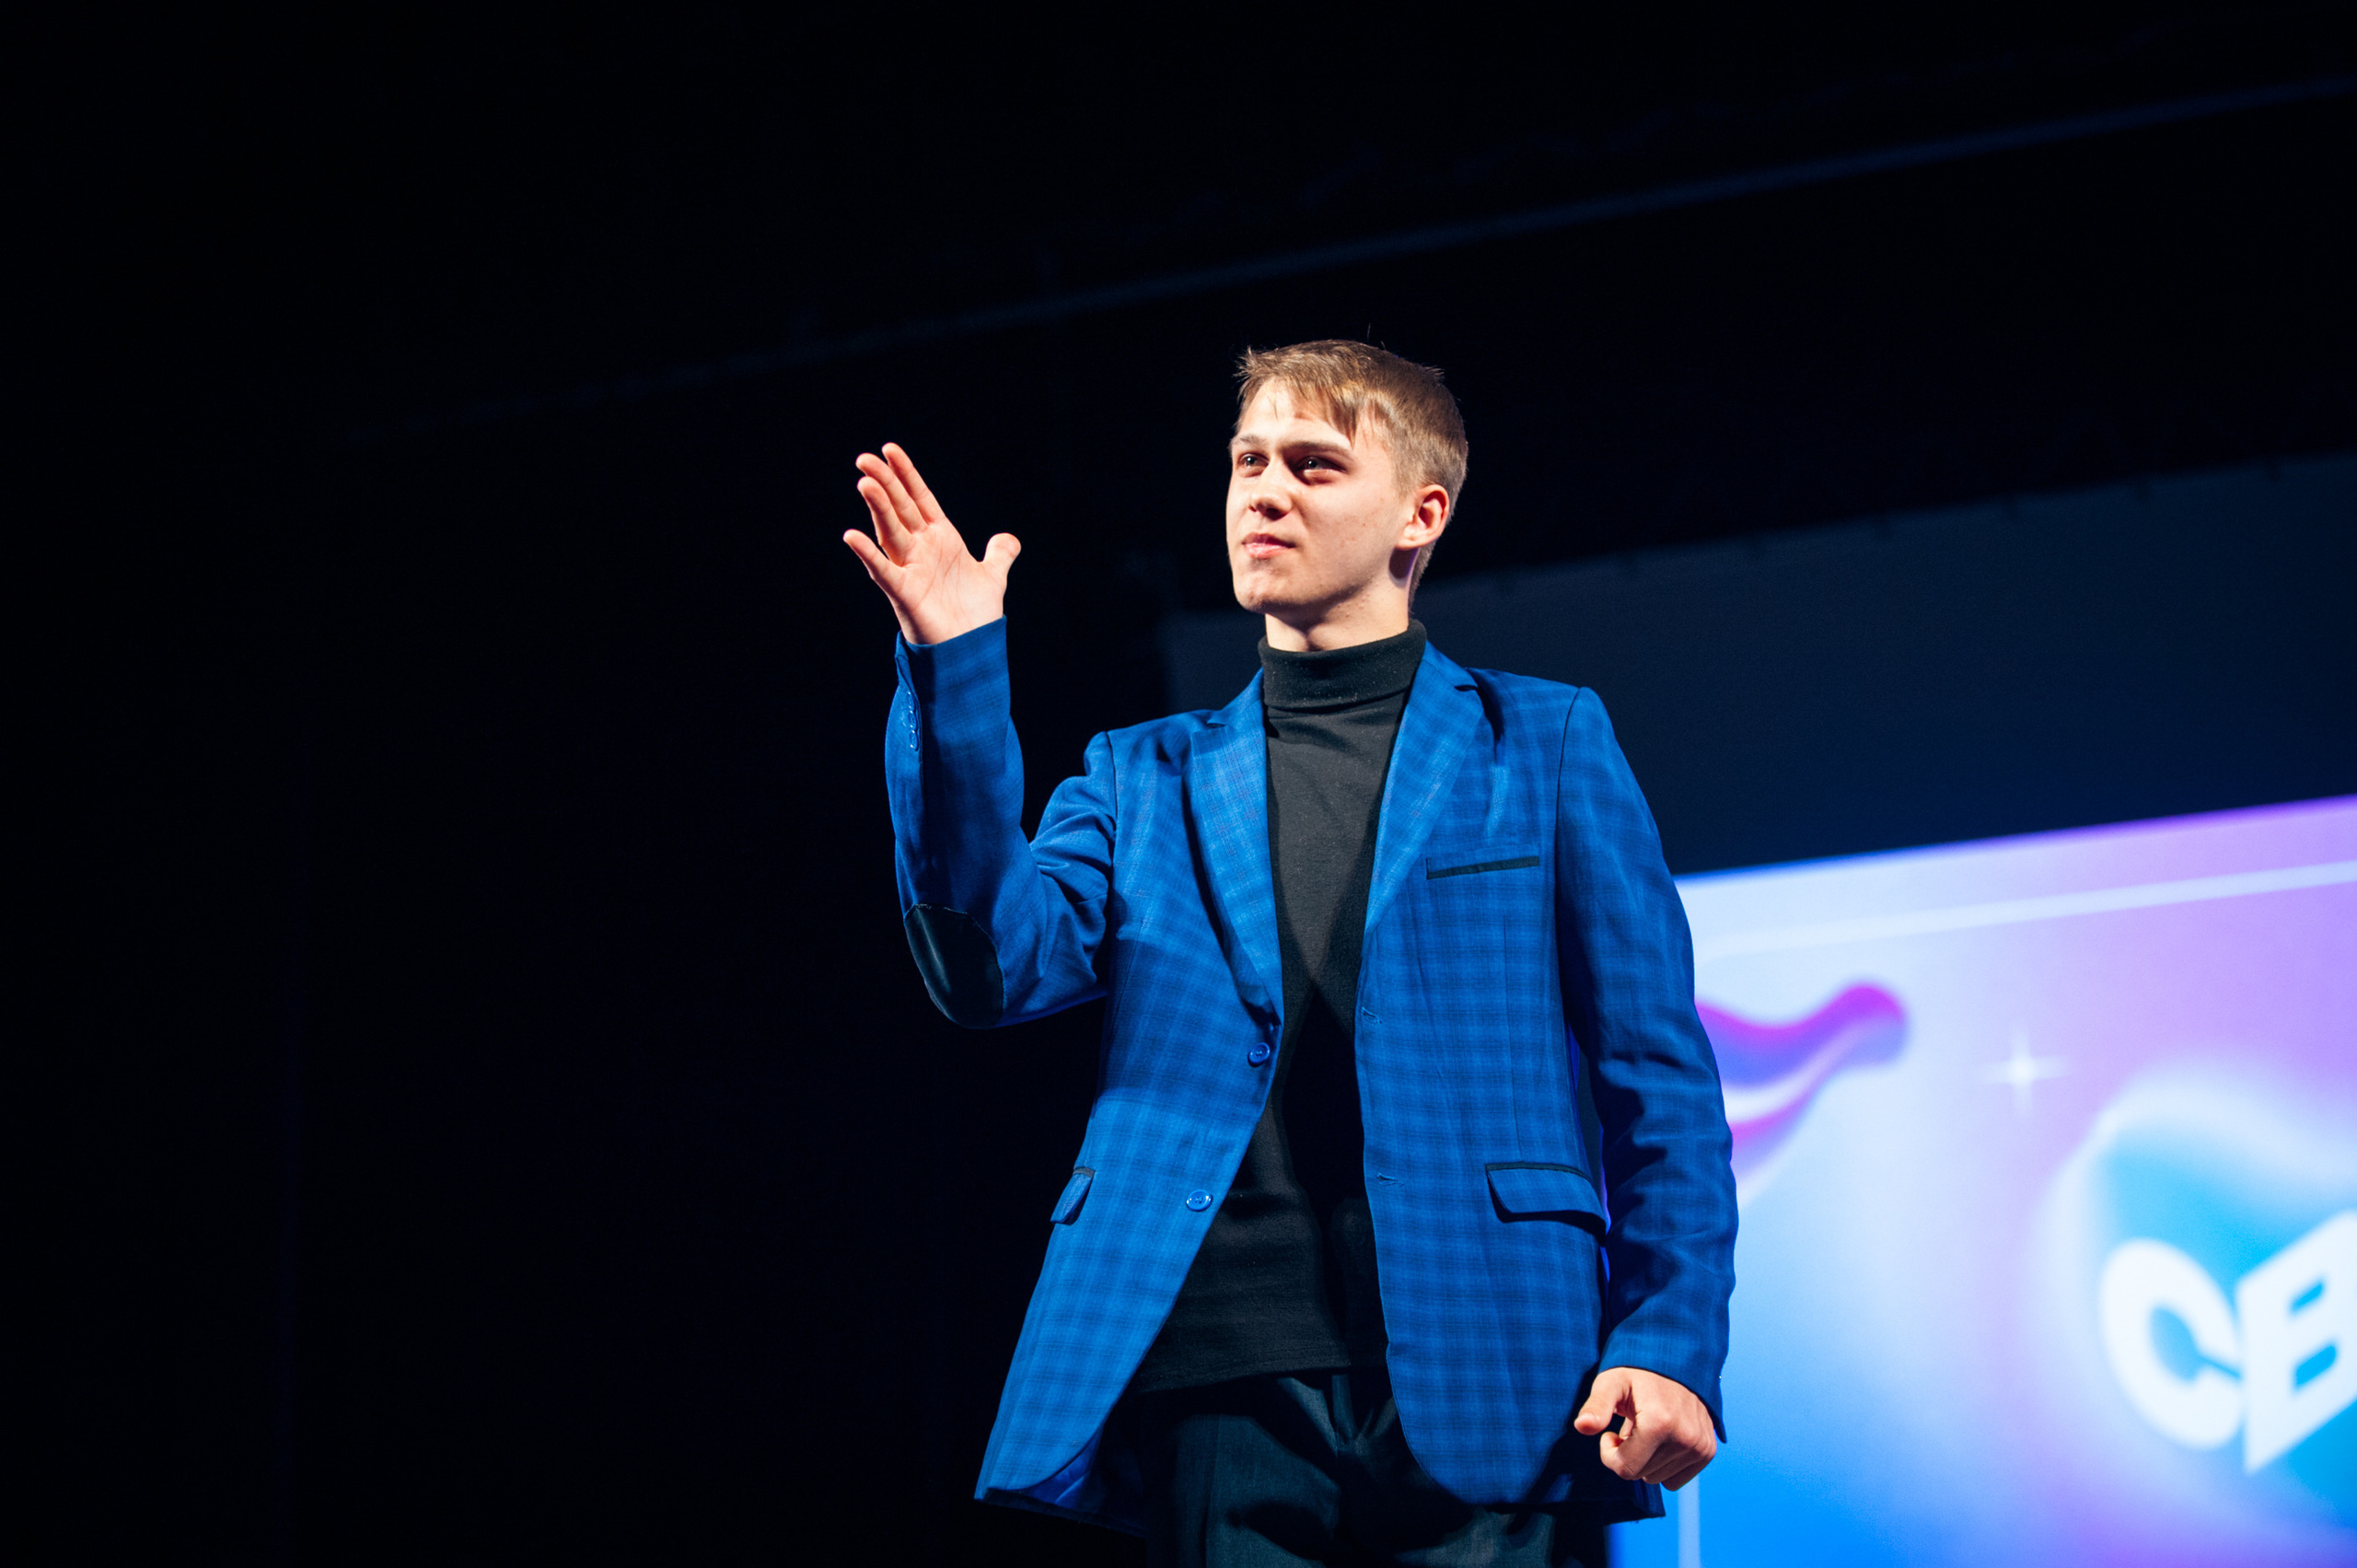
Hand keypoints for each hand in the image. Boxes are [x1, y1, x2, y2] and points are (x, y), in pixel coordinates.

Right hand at [843, 442, 1020, 645]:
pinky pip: (883, 570)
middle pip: (900, 508)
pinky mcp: (904, 593)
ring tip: (865, 482)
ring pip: (890, 532)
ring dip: (878, 508)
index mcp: (941, 539)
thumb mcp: (993, 576)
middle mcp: (922, 549)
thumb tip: (1008, 539)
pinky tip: (852, 536)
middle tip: (865, 458)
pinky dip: (868, 554)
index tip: (890, 449)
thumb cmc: (976, 614)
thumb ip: (999, 554)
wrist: (972, 649)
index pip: (920, 498)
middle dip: (885, 483)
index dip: (906, 474)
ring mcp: (911, 569)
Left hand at [1573, 1366, 1716, 1489]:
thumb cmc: (1637, 1373)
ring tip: (1647, 1429)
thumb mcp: (1611, 1383)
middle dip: (1629, 1455)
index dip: (1610, 1453)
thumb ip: (1596, 1406)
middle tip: (1630, 1428)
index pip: (1625, 1469)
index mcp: (1659, 1424)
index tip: (1611, 1433)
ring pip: (1658, 1479)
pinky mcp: (1707, 1451)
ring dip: (1646, 1459)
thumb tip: (1582, 1426)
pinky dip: (1664, 1465)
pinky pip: (1676, 1480)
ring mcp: (1699, 1447)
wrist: (1676, 1362)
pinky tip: (1662, 1439)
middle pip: (1641, 1475)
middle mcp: (1685, 1439)